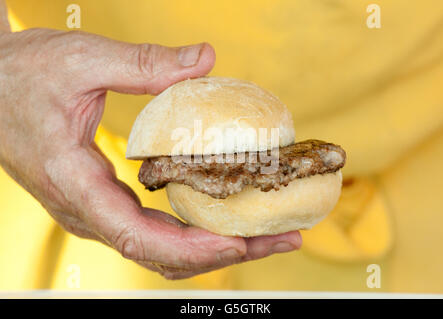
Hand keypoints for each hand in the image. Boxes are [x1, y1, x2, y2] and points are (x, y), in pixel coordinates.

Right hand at [0, 28, 301, 278]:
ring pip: (161, 249)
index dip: (192, 247)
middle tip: (281, 239)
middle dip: (224, 251)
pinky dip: (192, 231)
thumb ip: (144, 64)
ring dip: (214, 246)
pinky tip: (224, 218)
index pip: (138, 237)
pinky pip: (154, 231)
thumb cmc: (21, 77)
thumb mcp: (81, 60)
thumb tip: (205, 59)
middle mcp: (86, 212)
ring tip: (266, 234)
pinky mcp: (104, 204)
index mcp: (74, 184)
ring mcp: (96, 212)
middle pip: (162, 254)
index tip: (241, 241)